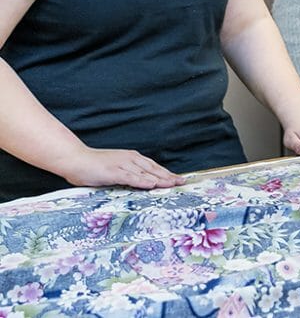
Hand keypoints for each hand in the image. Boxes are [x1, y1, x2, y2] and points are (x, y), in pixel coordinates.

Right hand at [60, 146, 184, 190]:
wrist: (74, 159)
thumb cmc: (92, 166)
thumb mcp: (114, 169)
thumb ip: (126, 174)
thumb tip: (138, 182)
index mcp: (131, 158)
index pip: (153, 167)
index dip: (166, 173)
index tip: (177, 179)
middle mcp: (130, 159)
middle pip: (153, 169)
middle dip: (168, 176)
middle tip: (182, 182)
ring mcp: (122, 165)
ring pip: (145, 172)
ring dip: (160, 179)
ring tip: (173, 184)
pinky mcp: (113, 171)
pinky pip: (130, 177)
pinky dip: (142, 181)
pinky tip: (151, 184)